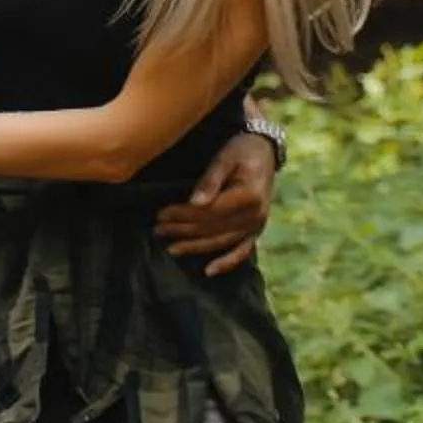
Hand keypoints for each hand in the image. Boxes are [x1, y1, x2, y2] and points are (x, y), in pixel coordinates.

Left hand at [154, 133, 276, 273]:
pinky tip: (209, 271)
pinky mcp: (256, 230)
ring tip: (170, 249)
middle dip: (183, 231)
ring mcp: (257, 225)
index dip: (184, 215)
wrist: (265, 152)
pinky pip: (242, 251)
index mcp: (248, 196)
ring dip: (195, 247)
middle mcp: (255, 215)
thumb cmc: (241, 151)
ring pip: (222, 242)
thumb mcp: (225, 158)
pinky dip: (227, 262)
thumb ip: (210, 181)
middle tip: (157, 230)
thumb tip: (194, 203)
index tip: (161, 214)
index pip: (210, 212)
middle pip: (213, 228)